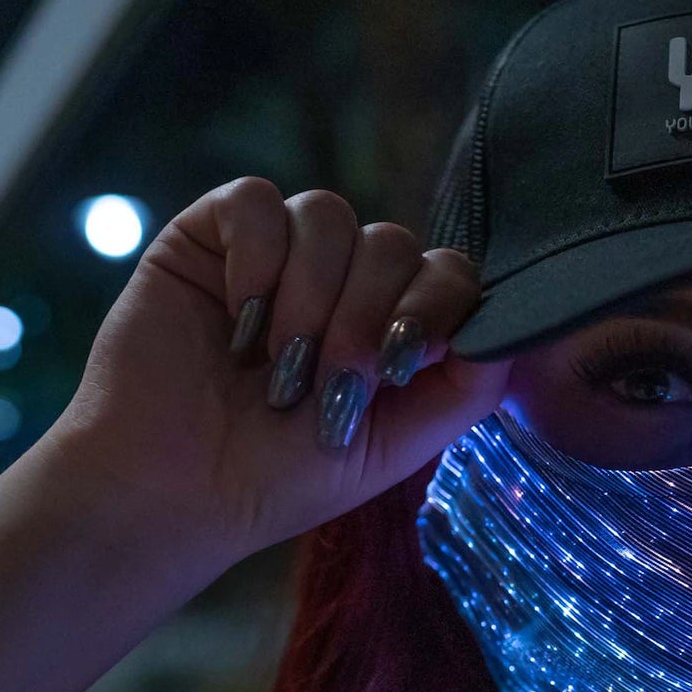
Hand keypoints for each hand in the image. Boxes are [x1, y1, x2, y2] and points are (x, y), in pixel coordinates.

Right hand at [44, 176, 510, 567]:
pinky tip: (238, 320)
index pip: (449, 275)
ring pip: (329, 215)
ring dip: (311, 297)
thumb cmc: (283, 477)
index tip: (402, 364)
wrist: (176, 489)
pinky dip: (255, 260)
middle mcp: (344, 283)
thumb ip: (466, 388)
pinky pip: (255, 202)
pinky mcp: (212, 236)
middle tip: (325, 383)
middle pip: (394, 244)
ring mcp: (280, 255)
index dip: (434, 307)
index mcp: (393, 327)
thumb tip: (515, 333)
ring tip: (278, 366)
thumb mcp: (397, 446)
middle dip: (365, 318)